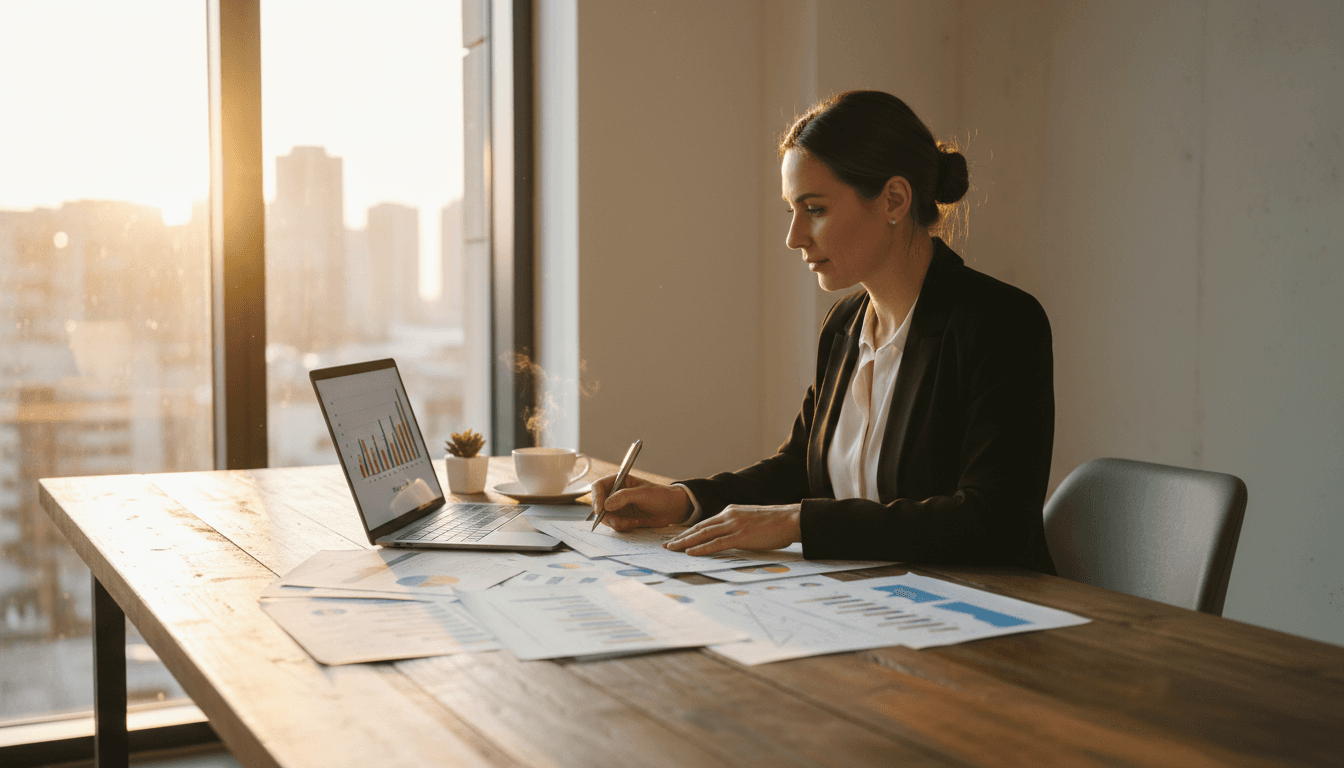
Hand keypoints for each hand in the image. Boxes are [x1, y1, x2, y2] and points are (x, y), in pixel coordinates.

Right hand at [590, 473, 692, 531]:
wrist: (673, 509)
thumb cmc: (661, 496)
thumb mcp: (643, 494)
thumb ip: (624, 497)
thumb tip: (606, 505)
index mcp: (619, 481)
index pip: (598, 486)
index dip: (596, 497)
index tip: (600, 510)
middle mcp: (616, 494)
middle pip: (599, 505)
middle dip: (606, 515)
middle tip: (618, 522)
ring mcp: (619, 507)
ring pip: (606, 517)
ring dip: (616, 523)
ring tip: (631, 522)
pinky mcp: (624, 518)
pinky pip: (615, 525)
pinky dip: (623, 526)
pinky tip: (635, 523)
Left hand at [664, 504, 800, 554]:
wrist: (791, 519)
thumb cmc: (776, 523)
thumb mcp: (752, 521)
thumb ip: (739, 527)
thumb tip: (731, 538)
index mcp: (731, 511)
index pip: (705, 523)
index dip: (689, 531)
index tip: (677, 538)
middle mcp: (729, 516)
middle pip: (699, 528)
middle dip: (681, 537)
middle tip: (667, 545)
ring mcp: (734, 525)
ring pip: (703, 534)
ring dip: (685, 543)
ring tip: (672, 549)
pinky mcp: (741, 536)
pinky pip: (716, 543)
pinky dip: (701, 548)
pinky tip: (690, 552)